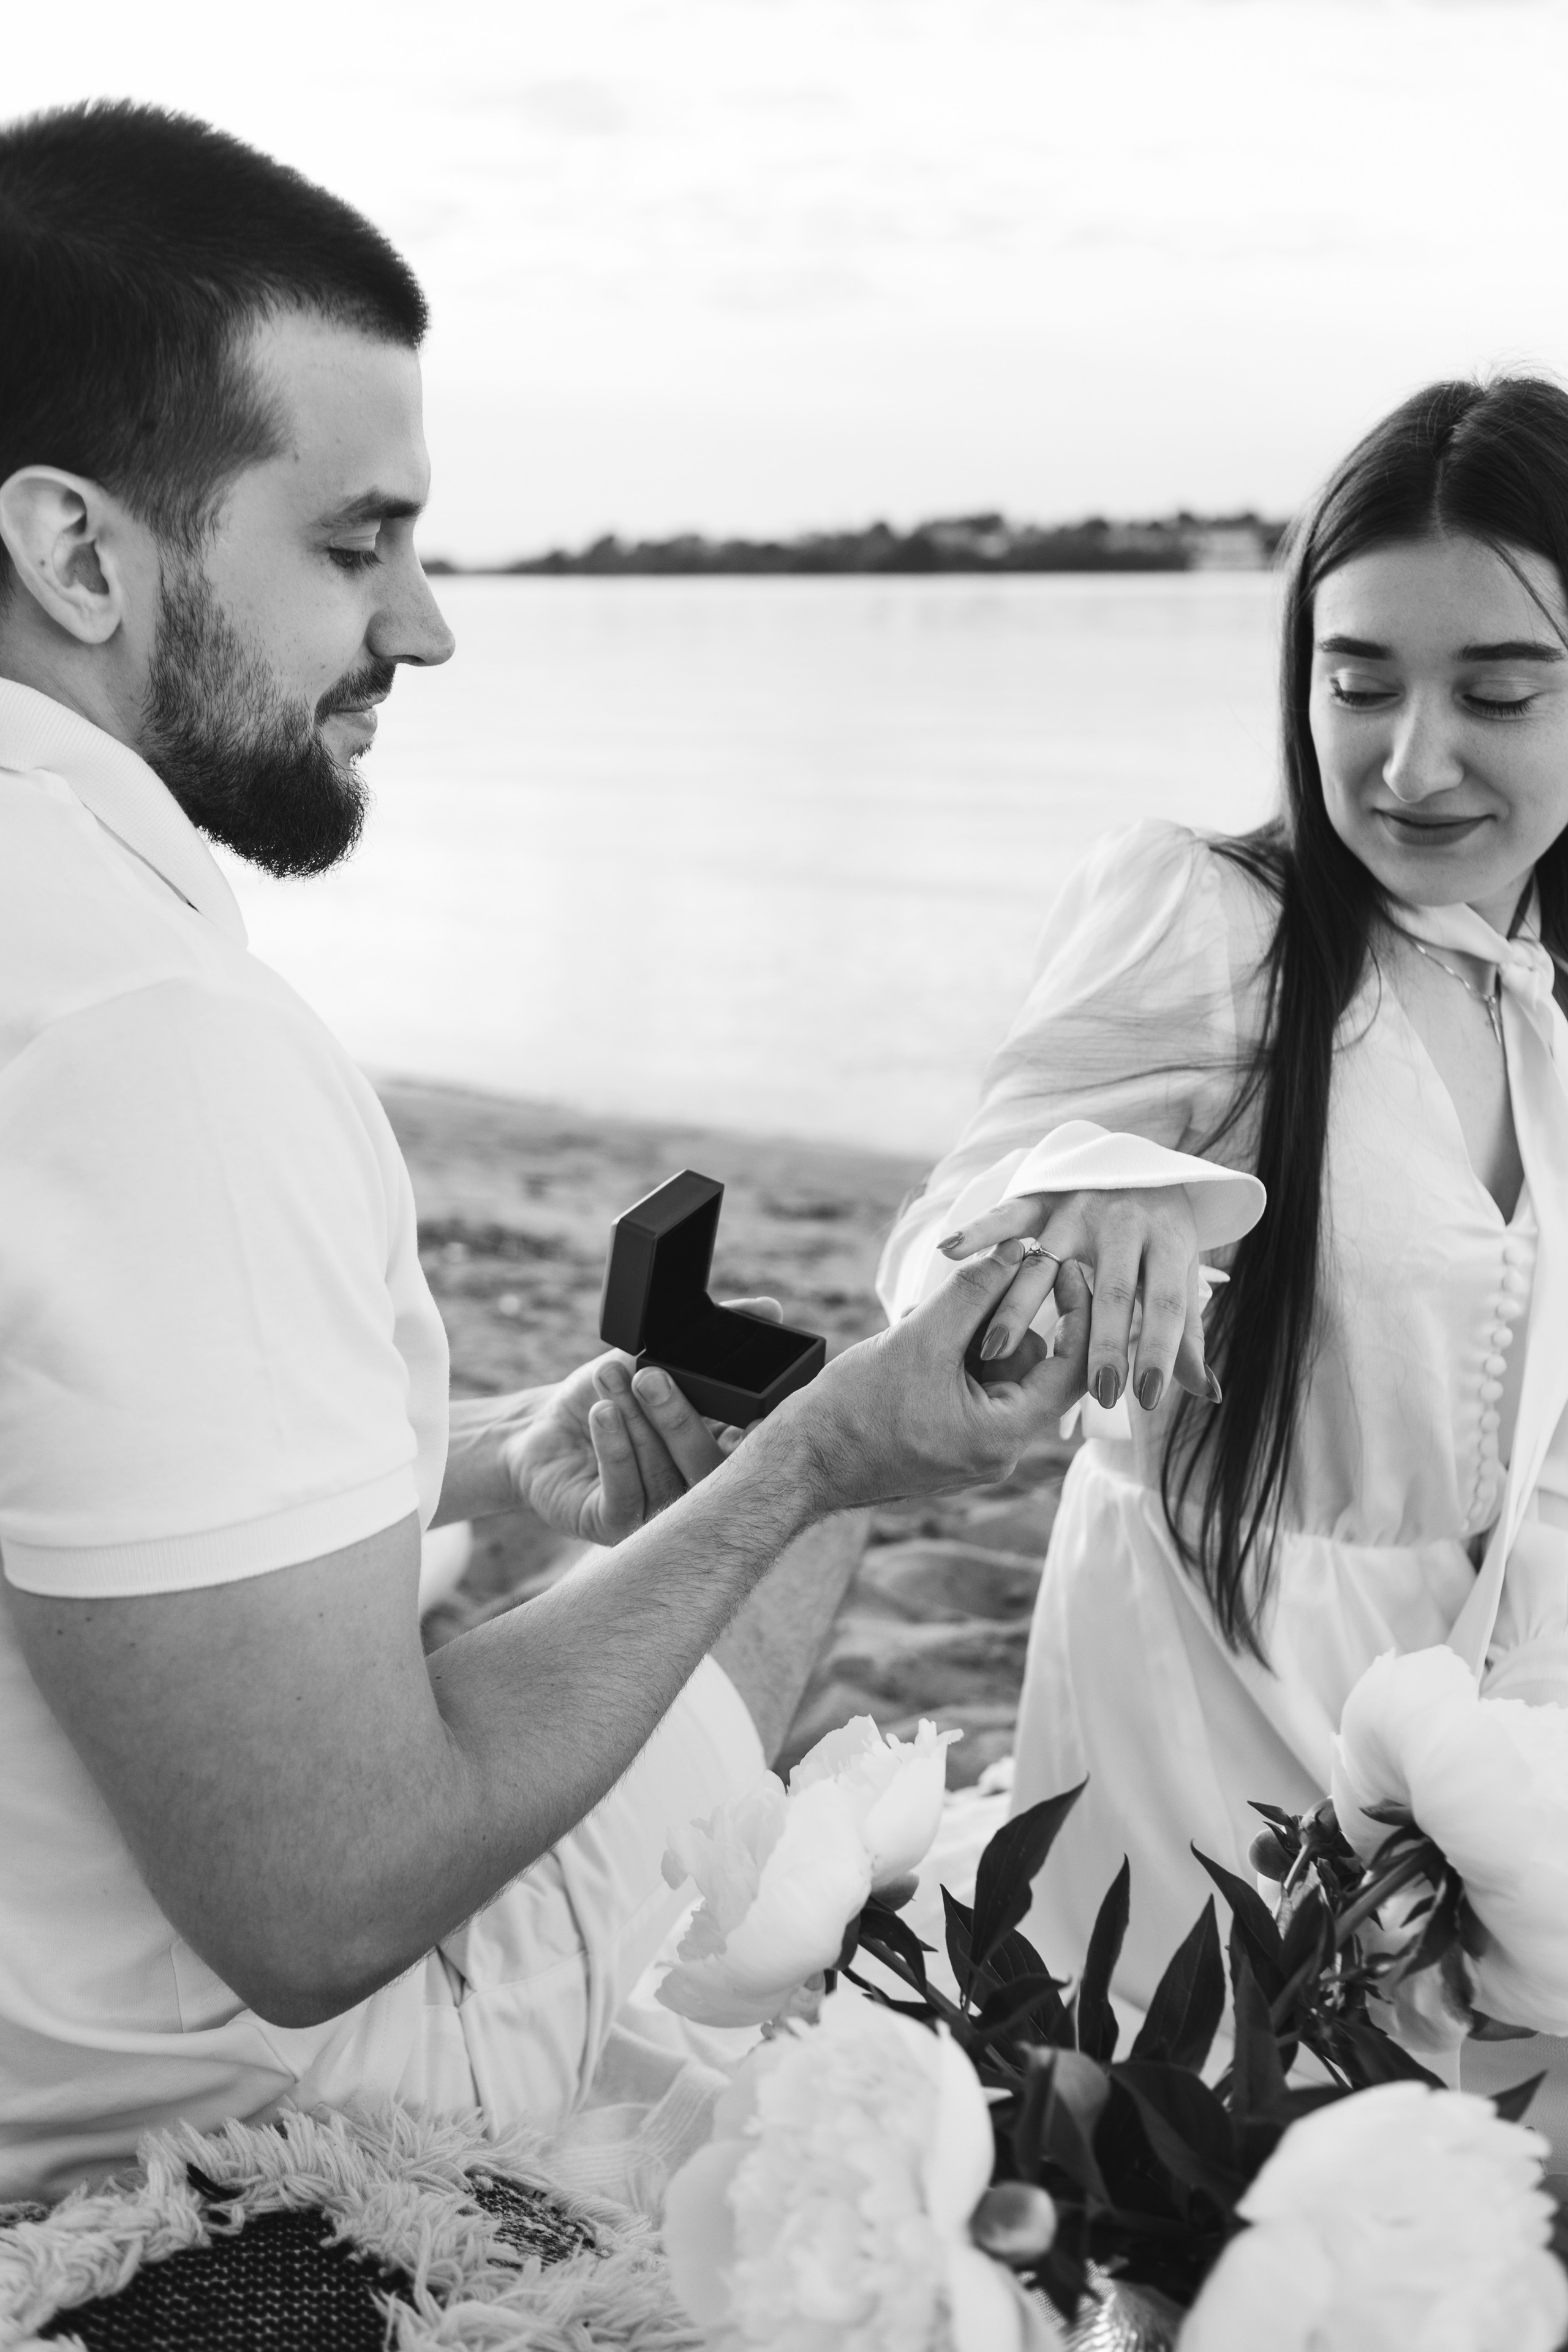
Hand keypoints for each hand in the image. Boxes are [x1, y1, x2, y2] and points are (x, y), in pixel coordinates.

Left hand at [501, 1299, 779, 1543]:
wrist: (540, 1432)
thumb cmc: (605, 1397)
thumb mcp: (655, 1359)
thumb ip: (713, 1339)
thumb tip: (771, 1308)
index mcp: (718, 1454)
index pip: (751, 1450)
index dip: (753, 1429)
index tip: (741, 1401)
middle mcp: (697, 1494)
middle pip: (708, 1467)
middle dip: (678, 1417)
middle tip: (650, 1376)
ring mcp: (659, 1518)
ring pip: (662, 1474)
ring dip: (635, 1421)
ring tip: (610, 1377)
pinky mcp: (615, 1529)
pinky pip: (625, 1493)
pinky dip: (614, 1448)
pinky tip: (602, 1413)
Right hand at [777, 1246, 1091, 1513]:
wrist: (802, 1462)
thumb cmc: (853, 1411)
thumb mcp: (918, 1339)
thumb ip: (972, 1293)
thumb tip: (1017, 1252)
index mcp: (1002, 1437)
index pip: (1072, 1372)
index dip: (1076, 1314)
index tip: (1062, 1267)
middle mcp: (998, 1451)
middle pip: (1033, 1368)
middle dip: (1004, 1321)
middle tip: (973, 1285)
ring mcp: (974, 1449)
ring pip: (1000, 1373)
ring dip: (974, 1336)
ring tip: (926, 1326)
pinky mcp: (951, 1441)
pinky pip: (973, 1387)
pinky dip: (955, 1356)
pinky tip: (918, 1345)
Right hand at [937, 1186, 1218, 1415]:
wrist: (1137, 1165)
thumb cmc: (1159, 1239)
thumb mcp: (1179, 1277)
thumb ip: (1185, 1336)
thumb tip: (1208, 1393)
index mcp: (1168, 1242)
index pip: (1166, 1302)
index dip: (1159, 1350)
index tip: (1145, 1399)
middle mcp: (1125, 1222)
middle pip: (1113, 1288)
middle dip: (1104, 1343)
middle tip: (1097, 1393)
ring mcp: (1079, 1207)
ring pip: (1049, 1260)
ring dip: (1021, 1305)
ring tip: (997, 1349)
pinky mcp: (1045, 1195)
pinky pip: (1009, 1214)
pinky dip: (980, 1230)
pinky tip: (951, 1251)